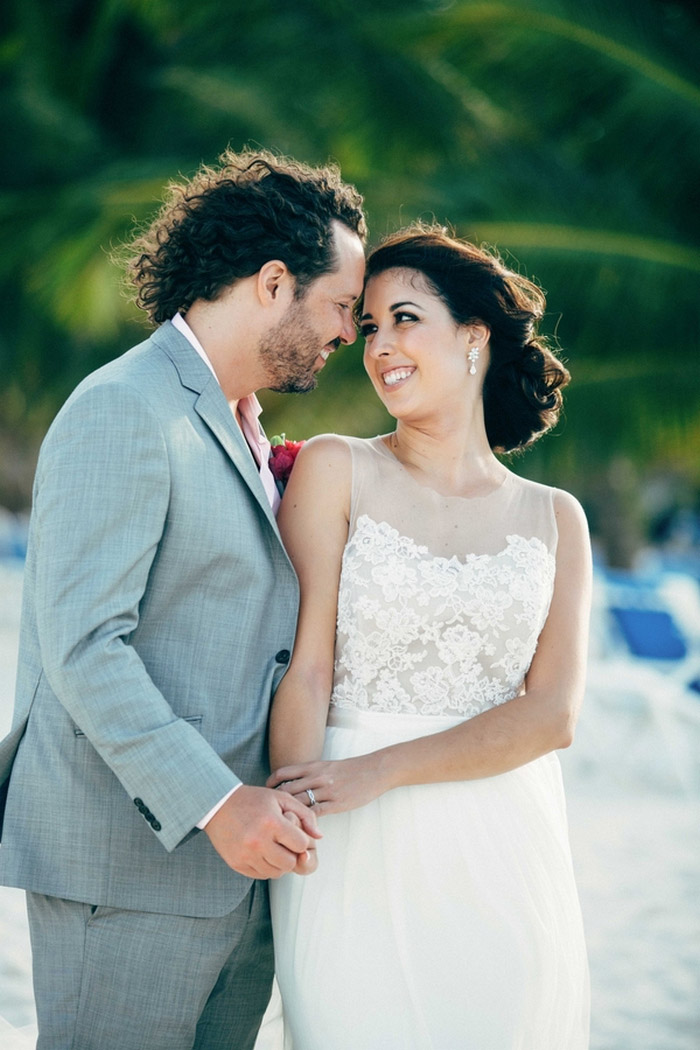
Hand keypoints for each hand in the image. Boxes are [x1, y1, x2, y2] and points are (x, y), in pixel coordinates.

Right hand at [204, 785, 320, 878]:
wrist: (218, 804)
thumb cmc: (253, 799)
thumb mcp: (281, 798)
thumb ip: (305, 815)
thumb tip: (319, 837)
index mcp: (272, 823)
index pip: (301, 845)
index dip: (301, 840)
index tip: (294, 833)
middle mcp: (258, 841)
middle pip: (290, 863)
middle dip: (292, 854)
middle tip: (284, 843)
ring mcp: (246, 855)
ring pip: (276, 873)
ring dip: (279, 863)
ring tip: (273, 847)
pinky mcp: (236, 863)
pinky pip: (260, 875)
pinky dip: (265, 867)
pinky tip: (262, 852)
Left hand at [268, 754, 384, 815]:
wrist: (374, 770)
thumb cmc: (351, 769)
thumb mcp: (328, 766)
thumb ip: (311, 773)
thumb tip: (294, 783)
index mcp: (313, 766)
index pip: (284, 773)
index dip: (271, 783)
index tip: (265, 793)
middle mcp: (317, 777)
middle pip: (288, 790)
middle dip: (276, 803)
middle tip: (268, 815)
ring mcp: (327, 790)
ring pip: (300, 803)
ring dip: (289, 815)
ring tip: (280, 826)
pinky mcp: (337, 803)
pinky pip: (316, 814)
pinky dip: (306, 823)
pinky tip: (301, 829)